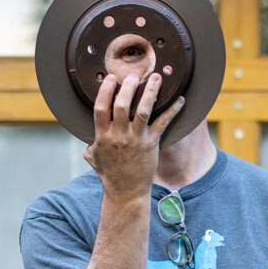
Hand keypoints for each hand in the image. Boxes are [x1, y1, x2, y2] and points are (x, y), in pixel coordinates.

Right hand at [83, 70, 184, 200]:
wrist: (126, 193)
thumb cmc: (110, 175)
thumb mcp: (93, 159)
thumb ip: (90, 145)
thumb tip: (87, 139)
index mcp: (103, 137)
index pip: (101, 108)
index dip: (105, 90)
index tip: (111, 78)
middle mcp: (119, 137)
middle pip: (122, 105)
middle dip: (128, 87)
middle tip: (134, 75)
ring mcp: (136, 141)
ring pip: (143, 111)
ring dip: (150, 92)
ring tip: (157, 77)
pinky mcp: (151, 146)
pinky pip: (162, 124)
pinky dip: (172, 111)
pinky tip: (180, 100)